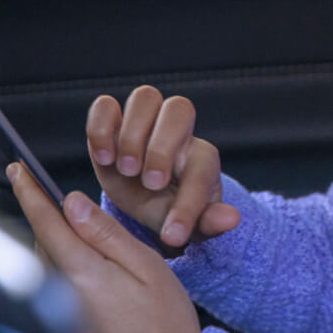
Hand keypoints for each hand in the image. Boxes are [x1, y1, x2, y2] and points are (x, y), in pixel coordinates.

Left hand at [8, 161, 207, 332]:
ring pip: (43, 264)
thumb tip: (73, 204)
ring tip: (73, 228)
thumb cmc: (166, 329)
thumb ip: (105, 234)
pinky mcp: (62, 331)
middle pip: (41, 242)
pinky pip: (49, 286)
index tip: (18, 171)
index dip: (30, 192)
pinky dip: (56, 266)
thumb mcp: (147, 266)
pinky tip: (80, 266)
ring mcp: (58, 317)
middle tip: (51, 192)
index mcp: (82, 274)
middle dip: (43, 215)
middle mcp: (60, 296)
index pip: (45, 223)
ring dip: (51, 241)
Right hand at [87, 85, 239, 247]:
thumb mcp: (188, 223)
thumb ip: (208, 222)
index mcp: (201, 157)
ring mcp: (144, 120)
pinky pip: (106, 104)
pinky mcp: (112, 120)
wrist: (141, 196)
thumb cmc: (169, 207)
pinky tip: (104, 157)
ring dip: (132, 135)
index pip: (201, 169)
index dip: (188, 203)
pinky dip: (100, 126)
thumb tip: (232, 219)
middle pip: (179, 109)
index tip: (172, 235)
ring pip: (145, 97)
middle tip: (149, 184)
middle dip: (161, 148)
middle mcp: (177, 131)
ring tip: (125, 169)